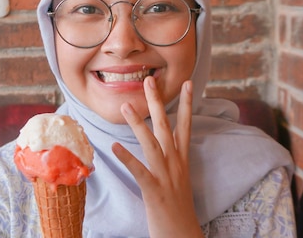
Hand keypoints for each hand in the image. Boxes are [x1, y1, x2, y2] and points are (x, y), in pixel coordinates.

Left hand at [112, 77, 203, 237]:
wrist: (183, 235)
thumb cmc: (177, 208)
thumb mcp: (177, 179)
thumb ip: (171, 160)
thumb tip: (164, 144)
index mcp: (182, 160)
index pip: (185, 126)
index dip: (186, 104)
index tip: (187, 82)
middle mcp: (176, 164)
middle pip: (166, 127)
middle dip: (158, 103)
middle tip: (150, 80)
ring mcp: (166, 177)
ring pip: (152, 145)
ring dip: (139, 124)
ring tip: (126, 106)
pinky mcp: (155, 191)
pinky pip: (140, 172)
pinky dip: (128, 158)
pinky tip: (115, 147)